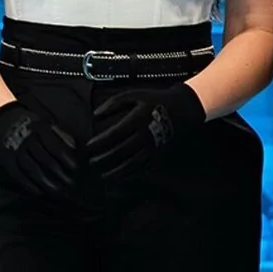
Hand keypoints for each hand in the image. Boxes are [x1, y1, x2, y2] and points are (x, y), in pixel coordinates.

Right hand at [0, 101, 78, 201]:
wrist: (1, 117)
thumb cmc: (30, 123)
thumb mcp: (46, 123)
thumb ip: (61, 134)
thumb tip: (75, 148)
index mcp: (40, 130)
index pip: (56, 147)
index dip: (66, 159)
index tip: (75, 168)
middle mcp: (28, 141)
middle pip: (45, 160)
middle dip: (59, 173)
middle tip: (69, 183)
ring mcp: (16, 151)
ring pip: (32, 168)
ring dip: (45, 181)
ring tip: (56, 190)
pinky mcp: (6, 159)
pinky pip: (17, 173)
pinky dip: (27, 184)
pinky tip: (37, 191)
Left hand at [87, 83, 205, 182]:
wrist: (183, 107)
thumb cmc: (156, 100)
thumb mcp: (134, 94)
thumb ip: (113, 103)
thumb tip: (96, 114)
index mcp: (137, 120)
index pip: (114, 135)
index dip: (99, 142)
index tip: (88, 146)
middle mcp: (145, 135)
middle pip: (120, 151)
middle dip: (104, 159)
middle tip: (92, 163)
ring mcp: (153, 146)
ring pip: (132, 163)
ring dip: (117, 172)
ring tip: (104, 176)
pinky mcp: (159, 152)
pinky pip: (145, 167)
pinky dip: (132, 174)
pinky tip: (122, 176)